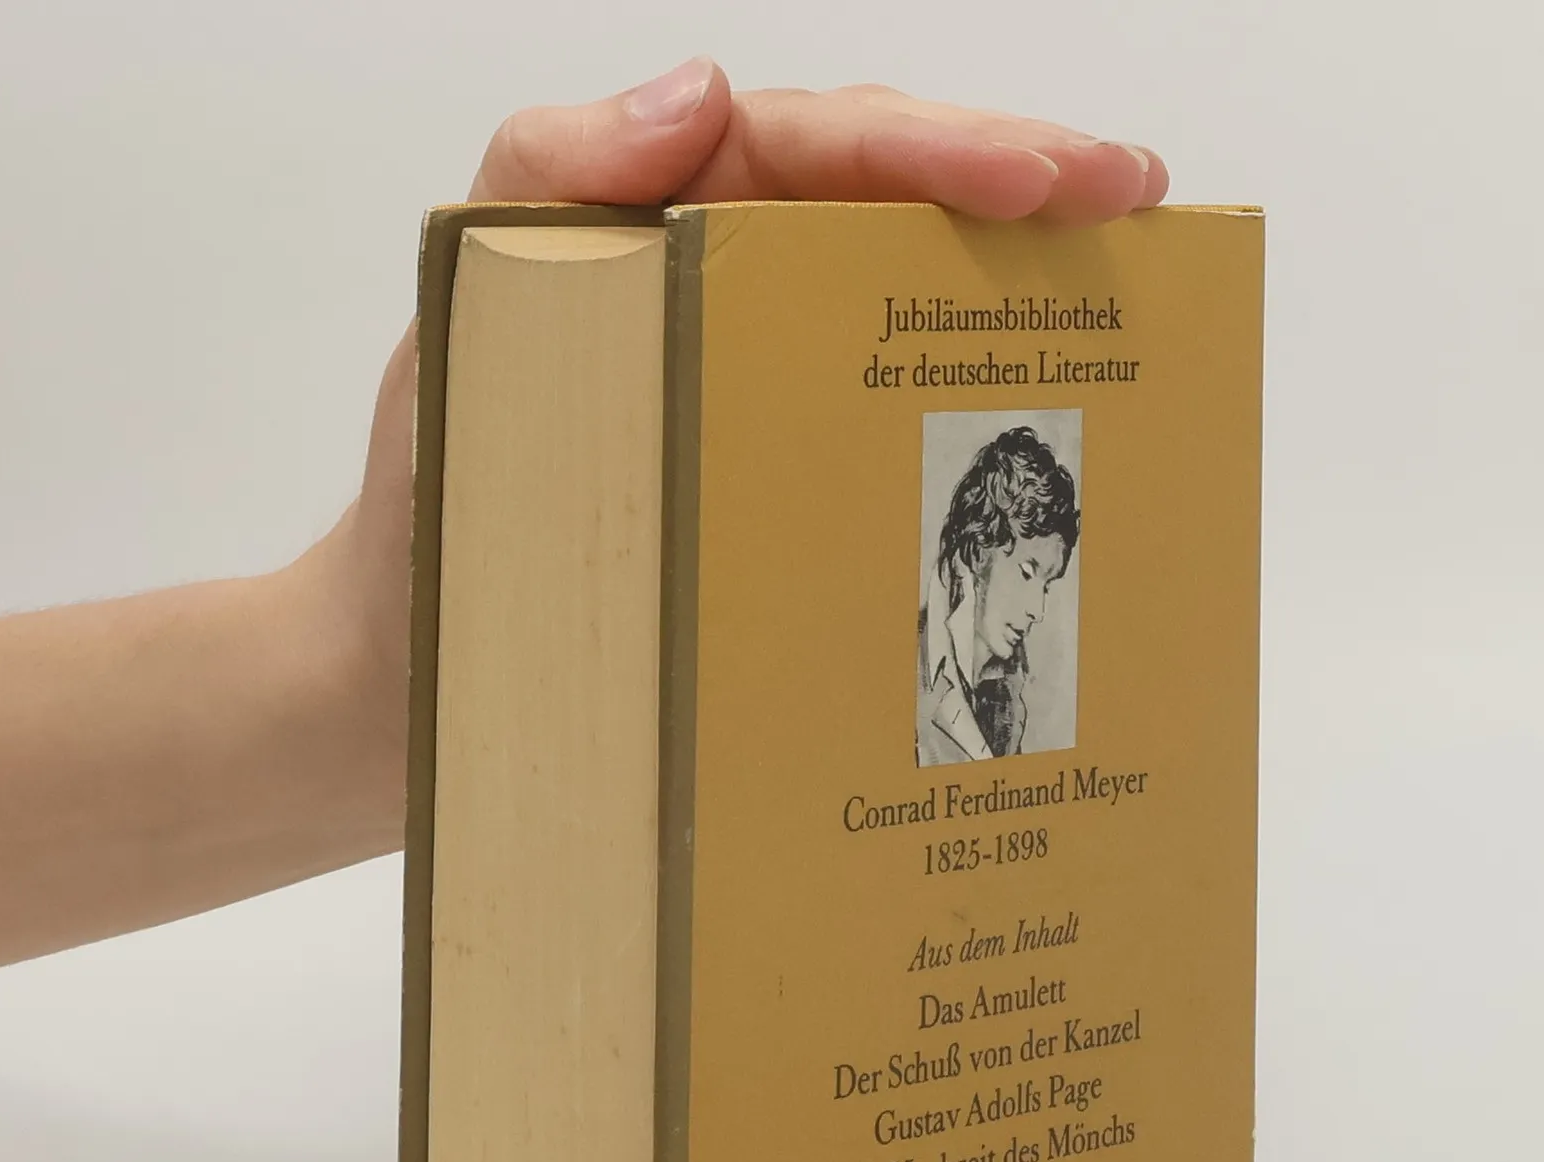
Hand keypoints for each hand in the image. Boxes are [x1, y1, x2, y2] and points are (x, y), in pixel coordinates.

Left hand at [322, 62, 1170, 822]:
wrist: (406, 684)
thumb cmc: (429, 510)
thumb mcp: (468, 326)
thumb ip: (547, 185)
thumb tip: (696, 95)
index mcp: (662, 230)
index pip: (820, 148)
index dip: (948, 149)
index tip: (1057, 178)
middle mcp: (721, 299)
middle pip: (888, 212)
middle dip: (1019, 192)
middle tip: (1137, 204)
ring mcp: (751, 399)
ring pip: (902, 315)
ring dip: (1015, 296)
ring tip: (1130, 297)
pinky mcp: (766, 498)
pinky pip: (877, 438)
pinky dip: (961, 427)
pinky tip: (1045, 443)